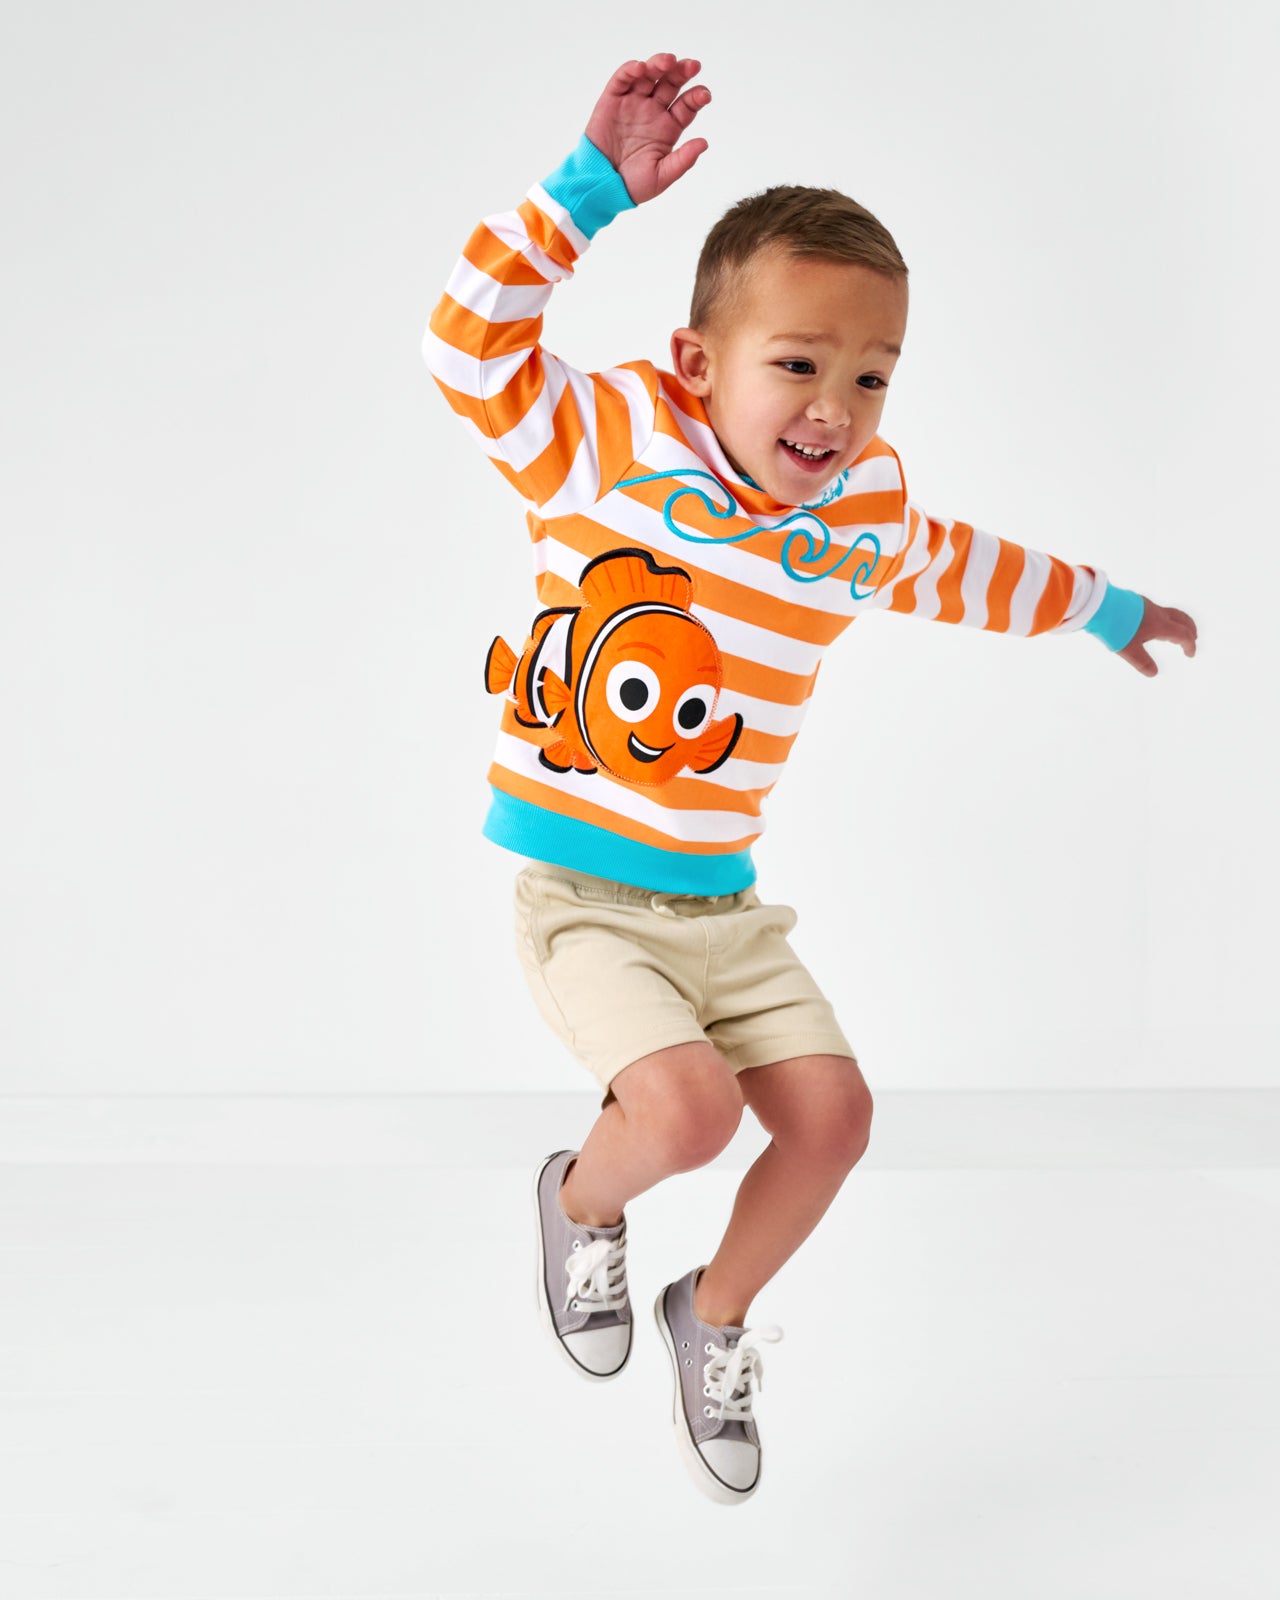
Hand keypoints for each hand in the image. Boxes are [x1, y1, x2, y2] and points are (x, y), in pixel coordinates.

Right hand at [584, 53, 710, 204]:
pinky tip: (641, 68)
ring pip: (649, 76)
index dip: (696, 97)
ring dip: (659, 64)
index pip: (686, 106)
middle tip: (692, 66)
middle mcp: (653, 111)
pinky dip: (631, 70)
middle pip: (671, 84)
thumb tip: (704, 143)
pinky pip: (622, 79)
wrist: (600, 185)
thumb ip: (682, 161)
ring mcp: (633, 103)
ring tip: (668, 61)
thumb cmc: (631, 185)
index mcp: (668, 128)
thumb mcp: (661, 177)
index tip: (704, 94)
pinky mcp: (612, 100)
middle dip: (682, 72)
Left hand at [1117, 597, 1197, 676]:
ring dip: (1178, 622)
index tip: (1190, 654)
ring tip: (1175, 631)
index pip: (1182, 634)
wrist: (1098, 604)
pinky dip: (1165, 618)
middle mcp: (1157, 612)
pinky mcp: (1137, 602)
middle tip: (1193, 639)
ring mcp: (1147, 606)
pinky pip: (1158, 610)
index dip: (1189, 645)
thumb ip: (1142, 662)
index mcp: (1160, 624)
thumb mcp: (1128, 649)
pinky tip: (1152, 624)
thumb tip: (1153, 673)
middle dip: (1190, 629)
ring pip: (1170, 613)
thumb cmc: (1114, 626)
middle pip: (1182, 619)